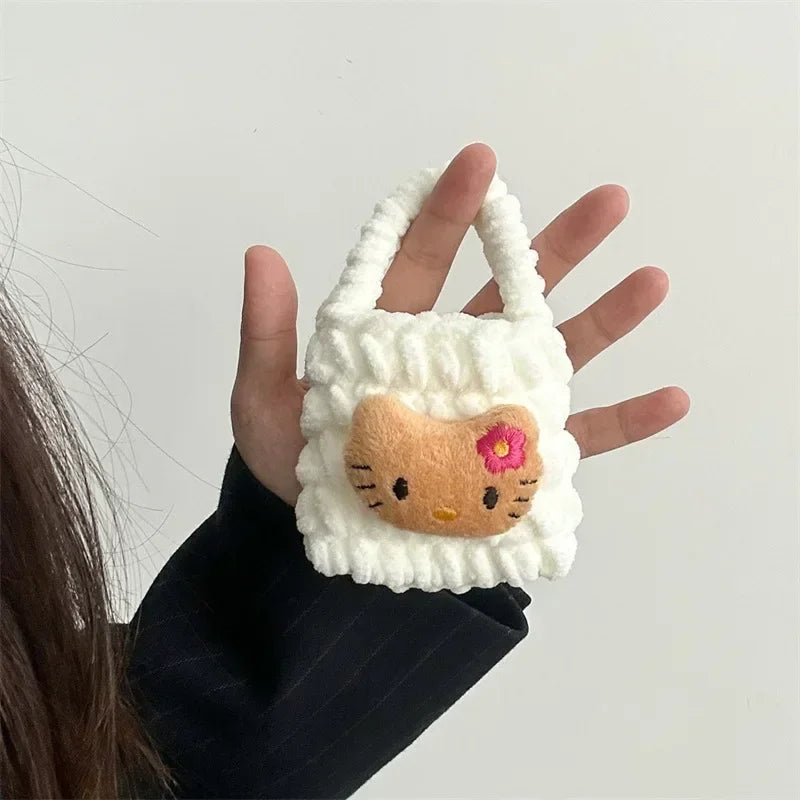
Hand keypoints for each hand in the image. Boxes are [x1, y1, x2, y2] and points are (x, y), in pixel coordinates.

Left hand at [231, 143, 689, 505]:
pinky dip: (624, 420)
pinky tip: (671, 398)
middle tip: (609, 202)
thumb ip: (268, 335)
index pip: (424, 260)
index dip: (450, 210)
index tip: (480, 161)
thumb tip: (261, 252)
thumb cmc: (290, 469)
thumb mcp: (264, 402)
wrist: (323, 541)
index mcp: (392, 335)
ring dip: (605, 319)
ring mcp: (488, 406)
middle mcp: (449, 359)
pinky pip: (577, 437)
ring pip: (553, 352)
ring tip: (651, 281)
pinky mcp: (515, 458)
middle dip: (555, 248)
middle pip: (509, 293)